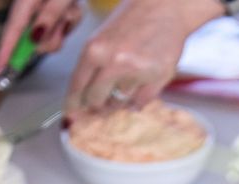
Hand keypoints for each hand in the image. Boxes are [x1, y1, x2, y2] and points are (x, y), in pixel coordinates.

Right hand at [0, 0, 82, 73]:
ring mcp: (44, 13)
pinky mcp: (56, 14)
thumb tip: (35, 38)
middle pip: (36, 42)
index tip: (0, 75)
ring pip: (53, 37)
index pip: (12, 35)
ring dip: (64, 27)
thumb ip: (48, 16)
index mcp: (25, 4)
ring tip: (69, 8)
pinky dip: (71, 21)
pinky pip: (65, 28)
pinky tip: (72, 8)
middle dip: (52, 39)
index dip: (6, 56)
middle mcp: (32, 10)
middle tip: (62, 22)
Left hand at [64, 0, 223, 118]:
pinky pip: (140, 102)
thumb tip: (85, 99)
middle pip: (96, 101)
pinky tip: (140, 85)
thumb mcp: (103, 38)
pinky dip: (138, 99)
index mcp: (94, 50)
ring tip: (128, 80)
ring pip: (120, 102)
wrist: (166, 8)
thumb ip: (92, 66)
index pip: (77, 87)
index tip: (71, 118)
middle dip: (97, 104)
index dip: (73, 105)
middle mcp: (114, 63)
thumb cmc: (133, 20)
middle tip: (101, 103)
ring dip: (121, 98)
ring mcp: (136, 72)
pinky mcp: (157, 78)